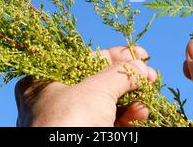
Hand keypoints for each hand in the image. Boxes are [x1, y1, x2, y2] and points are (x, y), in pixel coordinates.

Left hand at [15, 46, 156, 126]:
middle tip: (149, 76)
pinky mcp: (83, 138)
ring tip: (148, 96)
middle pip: (97, 81)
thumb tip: (142, 67)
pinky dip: (126, 117)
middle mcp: (53, 101)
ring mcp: (68, 122)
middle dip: (127, 79)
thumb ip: (121, 73)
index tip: (139, 54)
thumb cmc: (69, 122)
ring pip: (105, 103)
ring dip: (131, 98)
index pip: (83, 58)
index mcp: (43, 82)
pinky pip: (108, 122)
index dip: (115, 55)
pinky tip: (141, 113)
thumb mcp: (96, 90)